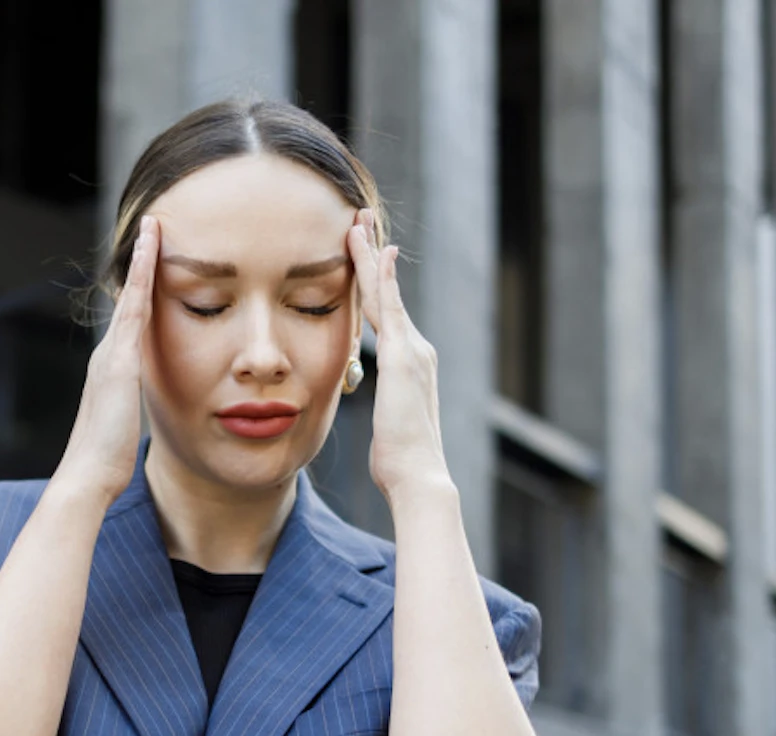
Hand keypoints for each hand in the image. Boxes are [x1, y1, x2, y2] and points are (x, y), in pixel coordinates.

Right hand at [54, 215, 159, 505]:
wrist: (87, 477)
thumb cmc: (107, 463)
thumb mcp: (122, 430)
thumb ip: (129, 415)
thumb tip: (134, 420)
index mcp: (112, 370)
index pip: (131, 321)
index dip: (141, 291)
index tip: (152, 263)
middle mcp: (108, 354)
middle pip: (128, 298)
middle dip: (140, 262)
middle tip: (153, 226)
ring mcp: (111, 354)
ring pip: (130, 294)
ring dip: (142, 258)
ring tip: (155, 225)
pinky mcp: (120, 359)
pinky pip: (135, 305)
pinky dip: (143, 274)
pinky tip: (154, 248)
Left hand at [347, 209, 452, 503]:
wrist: (418, 477)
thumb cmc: (399, 463)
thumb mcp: (387, 428)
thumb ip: (384, 411)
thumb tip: (383, 417)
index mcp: (408, 366)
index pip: (385, 315)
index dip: (373, 283)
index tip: (363, 253)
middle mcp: (416, 351)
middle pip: (387, 294)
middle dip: (372, 255)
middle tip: (360, 219)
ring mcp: (412, 351)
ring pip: (386, 292)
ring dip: (370, 255)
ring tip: (357, 222)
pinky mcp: (404, 357)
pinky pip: (389, 307)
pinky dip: (380, 277)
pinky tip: (375, 251)